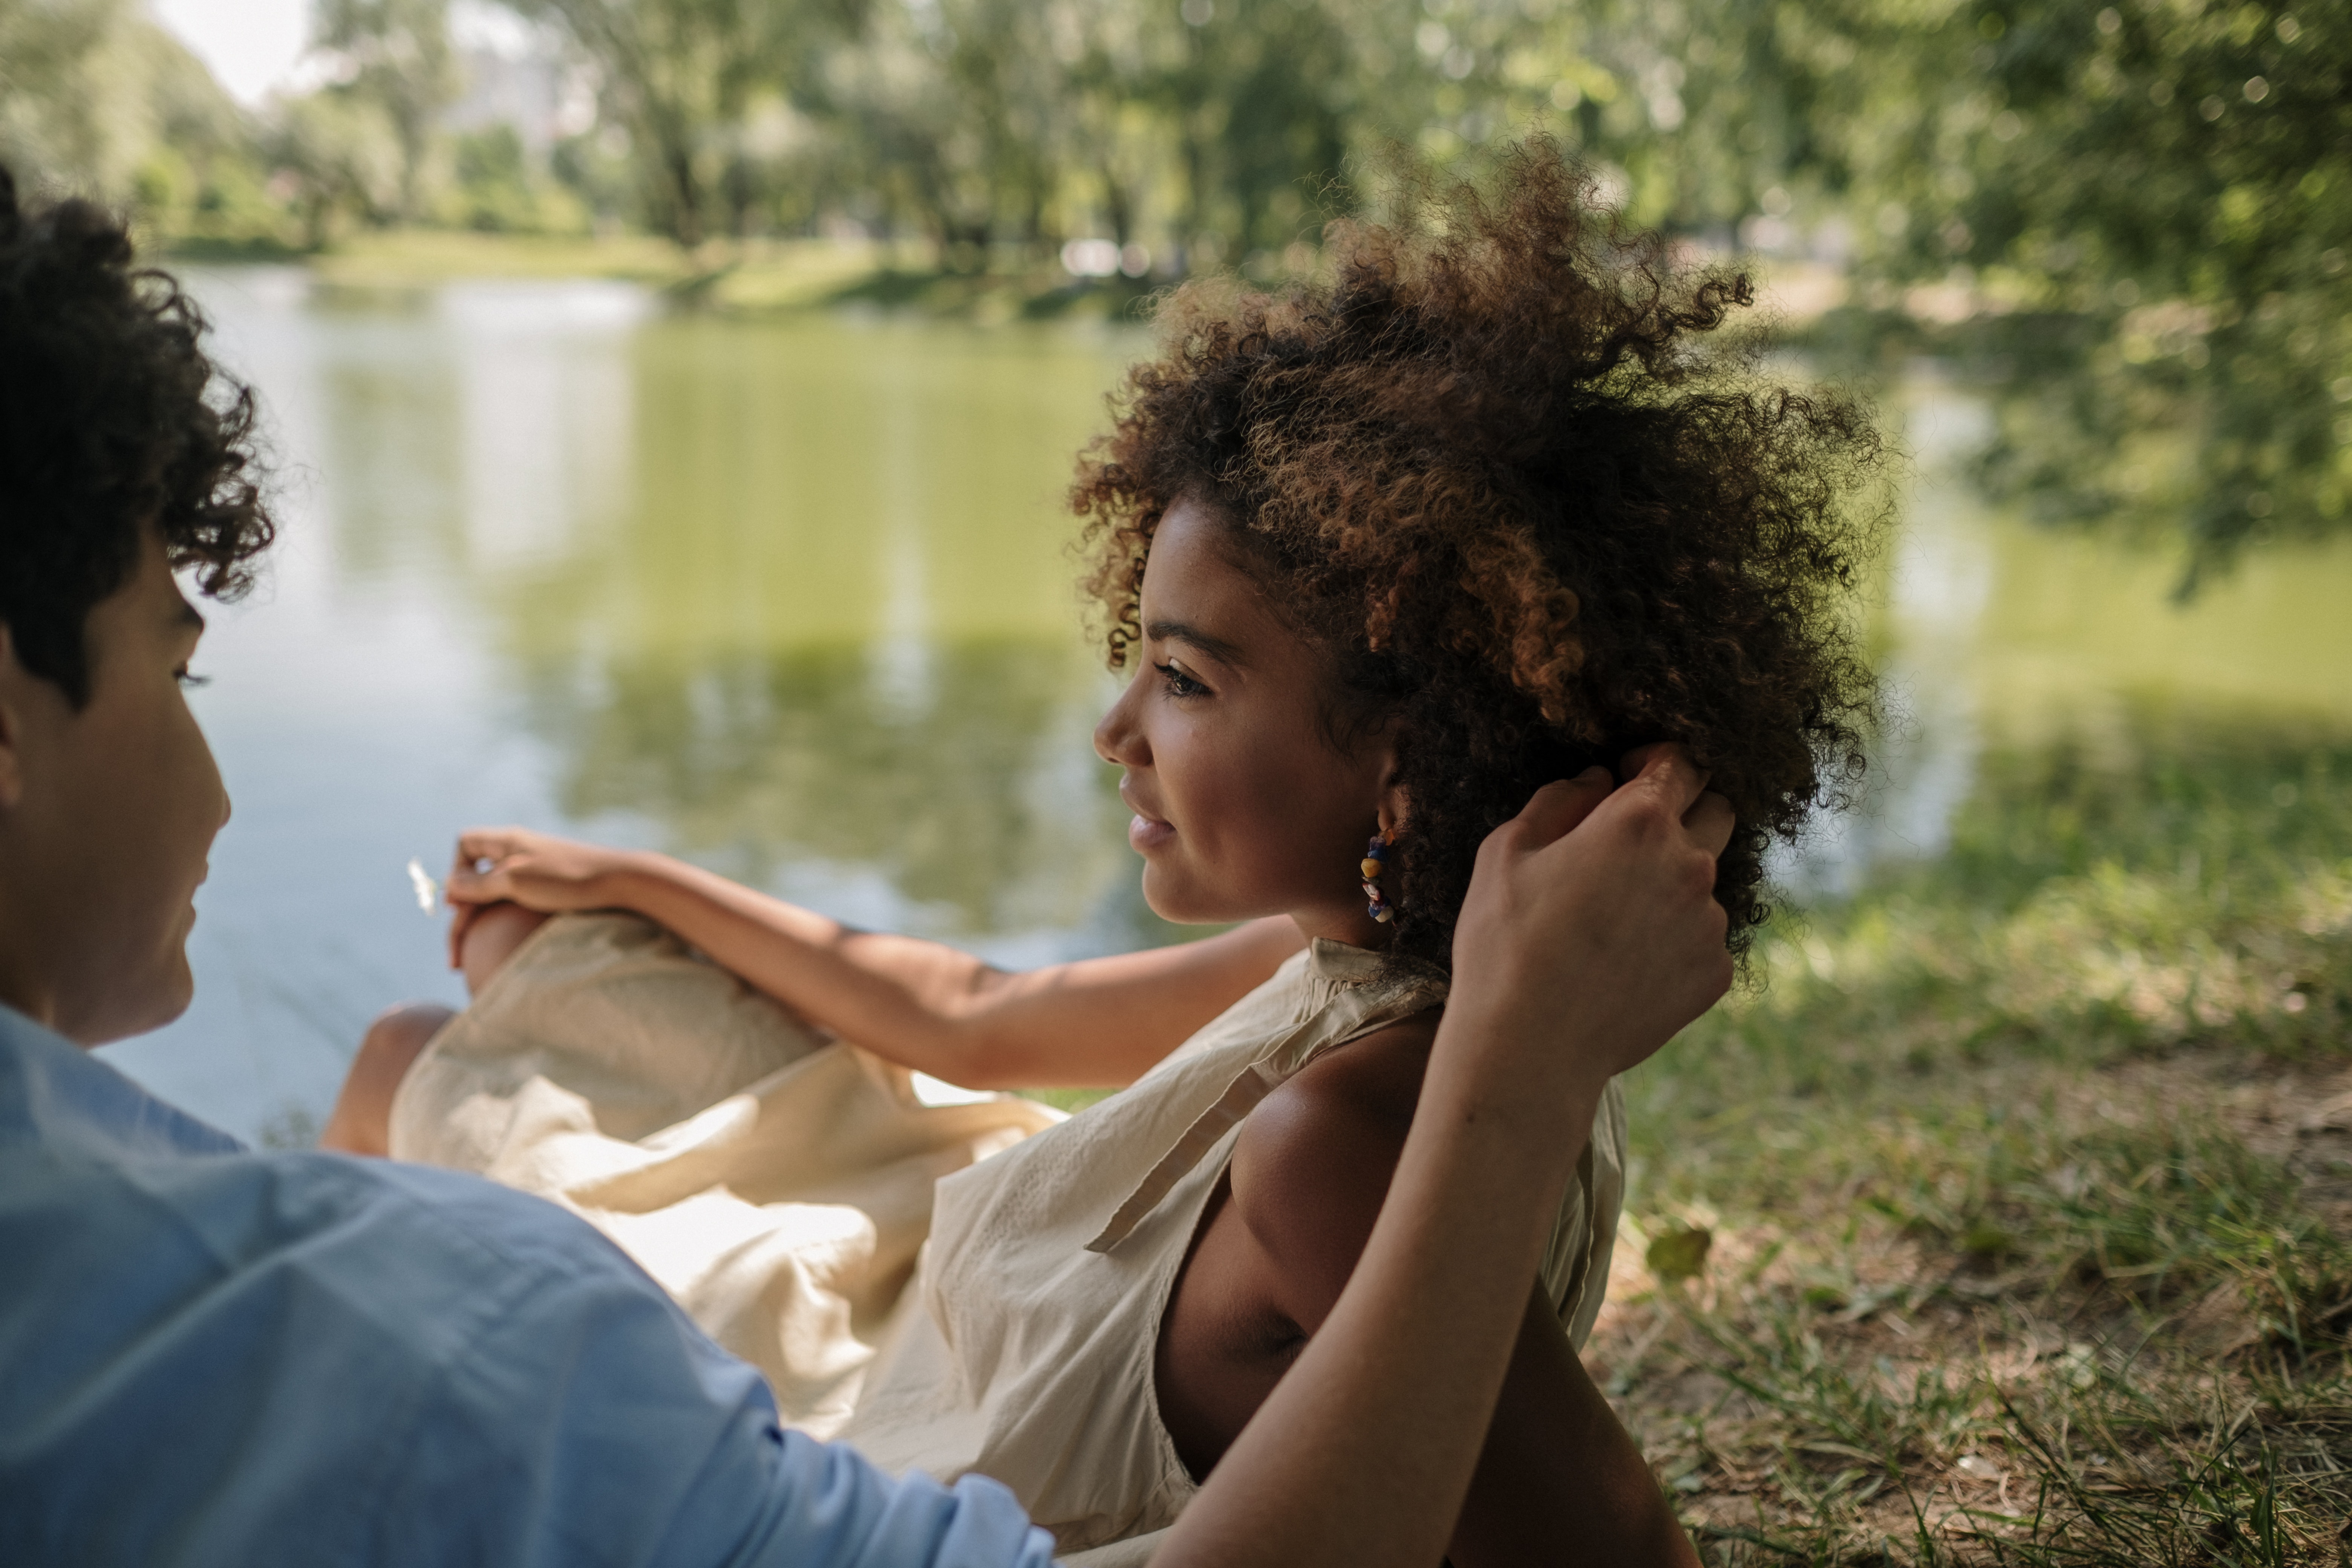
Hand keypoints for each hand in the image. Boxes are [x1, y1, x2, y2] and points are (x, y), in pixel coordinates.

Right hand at [443, 828, 639, 967]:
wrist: (622, 882)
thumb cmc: (568, 880)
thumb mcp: (516, 881)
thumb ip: (480, 884)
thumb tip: (450, 886)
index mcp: (508, 841)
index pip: (465, 844)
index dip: (457, 871)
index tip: (459, 903)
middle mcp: (520, 851)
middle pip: (476, 877)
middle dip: (462, 913)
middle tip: (455, 956)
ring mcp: (536, 868)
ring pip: (494, 893)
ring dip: (480, 922)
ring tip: (471, 959)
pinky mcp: (552, 886)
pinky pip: (516, 901)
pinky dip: (504, 921)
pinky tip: (506, 943)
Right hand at [1446, 744, 1734, 1093]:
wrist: (1530, 1047)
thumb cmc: (1505, 943)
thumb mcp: (1505, 851)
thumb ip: (1558, 801)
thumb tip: (1597, 780)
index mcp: (1639, 821)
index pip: (1682, 762)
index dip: (1653, 761)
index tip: (1626, 777)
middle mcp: (1690, 864)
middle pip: (1718, 811)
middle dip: (1684, 811)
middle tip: (1632, 841)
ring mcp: (1708, 922)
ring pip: (1705, 882)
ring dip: (1672, 883)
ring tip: (1614, 920)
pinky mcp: (1715, 973)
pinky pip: (1702, 938)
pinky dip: (1673, 939)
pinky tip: (1625, 962)